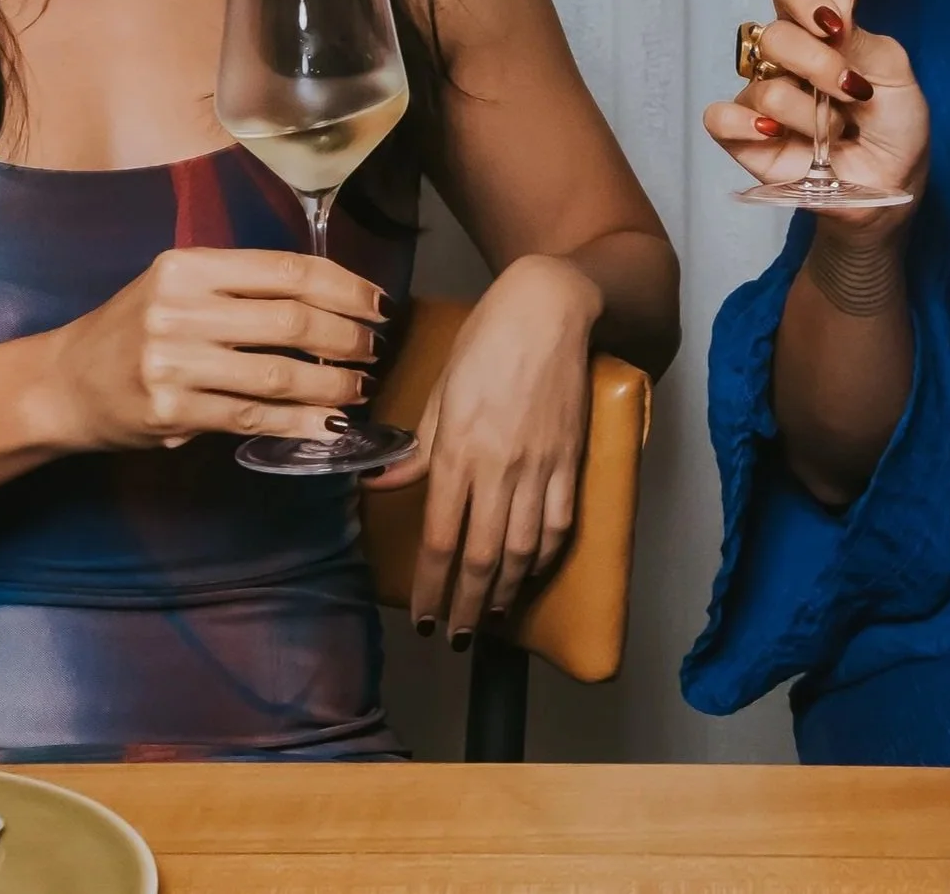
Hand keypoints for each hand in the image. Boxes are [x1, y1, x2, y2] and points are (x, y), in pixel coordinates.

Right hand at [36, 247, 383, 451]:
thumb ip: (242, 287)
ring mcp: (173, 362)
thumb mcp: (179, 286)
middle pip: (291, 322)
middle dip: (347, 338)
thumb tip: (332, 298)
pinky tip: (328, 425)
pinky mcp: (170, 411)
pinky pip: (251, 418)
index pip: (287, 271)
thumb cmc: (135, 329)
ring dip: (332, 385)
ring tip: (359, 388)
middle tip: (374, 349)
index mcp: (188, 265)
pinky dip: (299, 423)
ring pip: (278, 375)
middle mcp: (180, 308)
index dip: (343, 288)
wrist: (64, 383)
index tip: (377, 304)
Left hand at [365, 257, 598, 643]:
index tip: (422, 618)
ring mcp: (540, 466)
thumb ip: (414, 447)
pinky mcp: (570, 460)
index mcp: (458, 449)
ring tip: (487, 619)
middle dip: (464, 605)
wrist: (548, 310)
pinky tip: (530, 577)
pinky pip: (559, 524)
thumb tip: (379, 486)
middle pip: (481, 556)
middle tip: (453, 638)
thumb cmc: (484, 342)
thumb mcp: (438, 391)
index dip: (431, 586)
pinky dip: (545, 559)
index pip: (440, 537)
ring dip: (504, 592)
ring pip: (522, 549)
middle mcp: (498, 466)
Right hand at [702, 0, 929, 240]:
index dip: (805, 0)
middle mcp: (784, 60)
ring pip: (763, 88)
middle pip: (775, 36)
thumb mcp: (894, 73)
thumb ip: (861, 34)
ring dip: (809, 114)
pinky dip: (746, 126)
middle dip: (818, 64)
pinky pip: (720, 119)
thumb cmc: (895, 126)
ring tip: (834, 132)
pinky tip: (777, 135)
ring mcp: (762, 98)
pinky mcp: (744, 139)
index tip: (834, 26)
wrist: (891, 185)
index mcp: (816, 33)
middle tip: (849, 91)